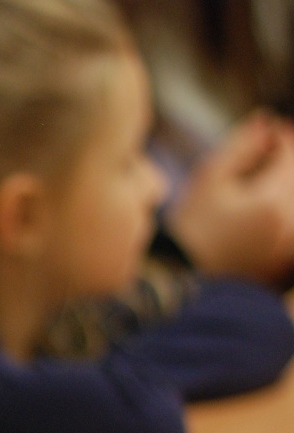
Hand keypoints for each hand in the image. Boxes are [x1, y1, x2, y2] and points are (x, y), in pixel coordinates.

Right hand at [165, 111, 293, 285]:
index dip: (282, 137)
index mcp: (273, 201)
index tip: (269, 131)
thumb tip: (265, 121)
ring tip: (259, 185)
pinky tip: (260, 210)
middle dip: (284, 162)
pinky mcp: (286, 258)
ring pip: (293, 199)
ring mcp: (291, 244)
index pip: (291, 154)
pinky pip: (290, 224)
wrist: (181, 280)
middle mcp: (291, 223)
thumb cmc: (189, 228)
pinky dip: (283, 209)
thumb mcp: (208, 180)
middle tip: (265, 153)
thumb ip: (240, 146)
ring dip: (284, 185)